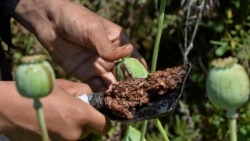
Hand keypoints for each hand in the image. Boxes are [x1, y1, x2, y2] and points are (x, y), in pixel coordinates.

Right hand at [0, 79, 109, 140]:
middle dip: (85, 123)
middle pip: (90, 132)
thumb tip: (93, 99)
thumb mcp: (66, 86)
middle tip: (71, 112)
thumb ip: (85, 92)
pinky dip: (61, 134)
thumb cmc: (39, 92)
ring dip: (73, 130)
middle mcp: (74, 134)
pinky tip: (50, 123)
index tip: (96, 115)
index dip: (102, 120)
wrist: (9, 108)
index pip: (105, 126)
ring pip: (77, 138)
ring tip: (58, 117)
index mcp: (81, 116)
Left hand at [13, 0, 145, 90]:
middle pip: (124, 75)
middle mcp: (112, 57)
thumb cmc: (75, 19)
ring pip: (112, 83)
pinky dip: (102, 95)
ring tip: (121, 104)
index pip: (134, 59)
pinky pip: (96, 87)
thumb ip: (108, 47)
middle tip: (132, 100)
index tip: (144, 85)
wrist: (49, 23)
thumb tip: (129, 53)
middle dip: (128, 87)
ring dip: (116, 93)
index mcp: (119, 42)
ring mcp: (99, 66)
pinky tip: (106, 103)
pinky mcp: (86, 74)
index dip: (140, 72)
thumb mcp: (94, 30)